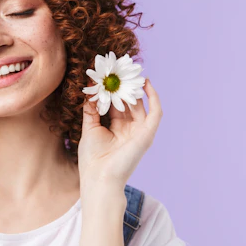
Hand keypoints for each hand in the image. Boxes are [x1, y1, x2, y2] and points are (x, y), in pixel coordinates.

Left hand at [77, 78, 161, 209]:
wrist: (99, 178)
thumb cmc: (92, 159)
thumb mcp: (89, 129)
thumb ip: (92, 110)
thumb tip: (89, 92)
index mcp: (116, 128)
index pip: (116, 104)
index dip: (112, 89)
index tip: (106, 74)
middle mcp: (130, 129)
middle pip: (129, 102)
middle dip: (125, 85)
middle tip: (120, 67)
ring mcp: (140, 131)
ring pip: (141, 104)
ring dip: (137, 87)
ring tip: (131, 70)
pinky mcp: (147, 134)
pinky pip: (156, 113)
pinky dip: (154, 98)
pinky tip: (147, 84)